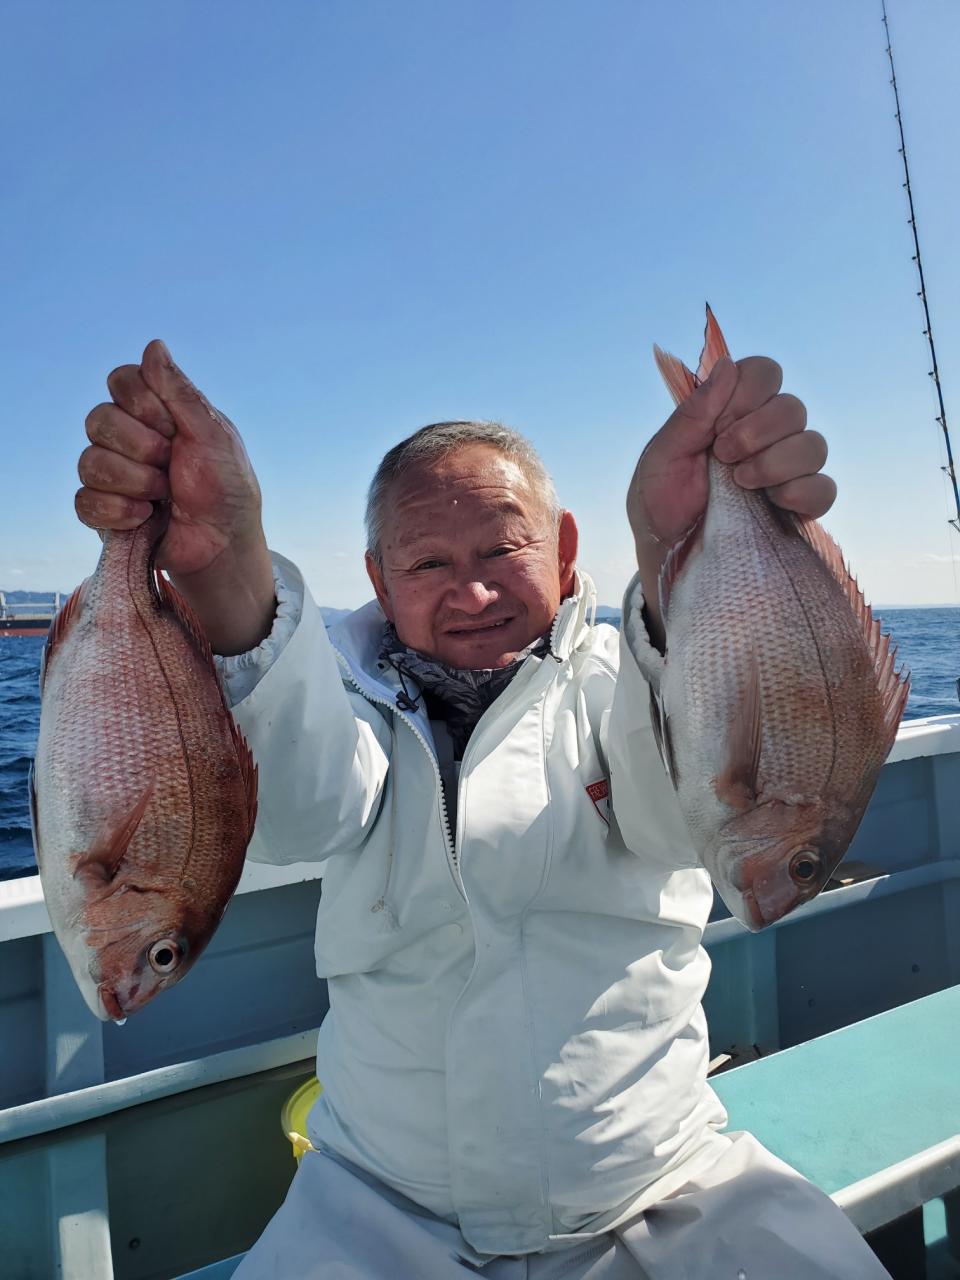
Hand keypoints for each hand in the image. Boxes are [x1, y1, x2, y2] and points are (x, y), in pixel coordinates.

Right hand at [76, 342, 275, 653]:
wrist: (224, 543)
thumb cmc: (227, 487)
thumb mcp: (213, 434)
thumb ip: (180, 391)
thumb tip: (154, 345)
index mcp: (154, 413)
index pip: (120, 380)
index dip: (144, 403)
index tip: (175, 427)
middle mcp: (126, 438)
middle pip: (98, 419)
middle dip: (143, 447)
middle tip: (172, 465)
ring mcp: (112, 475)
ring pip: (89, 461)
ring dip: (137, 481)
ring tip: (164, 495)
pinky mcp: (103, 511)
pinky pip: (85, 501)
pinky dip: (120, 511)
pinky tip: (146, 517)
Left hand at [627, 356, 835, 648]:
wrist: (666, 557)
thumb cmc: (658, 505)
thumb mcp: (661, 457)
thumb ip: (693, 414)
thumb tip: (727, 365)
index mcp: (731, 414)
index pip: (764, 373)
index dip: (749, 391)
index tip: (720, 422)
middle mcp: (765, 437)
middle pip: (793, 407)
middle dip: (757, 430)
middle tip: (723, 456)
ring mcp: (785, 472)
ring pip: (814, 445)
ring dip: (776, 460)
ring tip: (741, 483)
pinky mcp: (799, 508)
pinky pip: (825, 489)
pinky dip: (803, 491)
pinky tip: (774, 501)